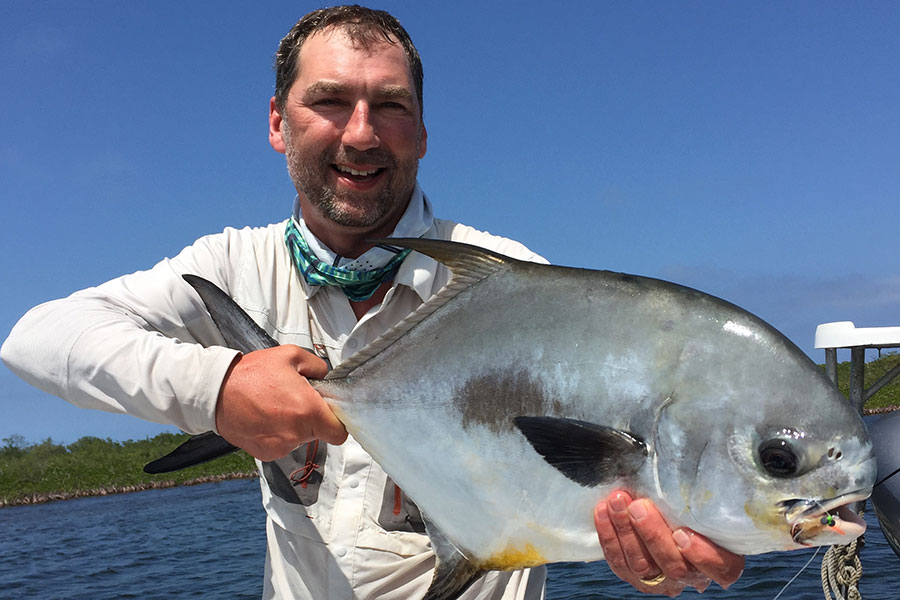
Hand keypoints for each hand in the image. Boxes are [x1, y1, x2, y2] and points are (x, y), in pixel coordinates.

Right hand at [215, 345, 347, 460]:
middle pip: (319, 432)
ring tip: (275, 405)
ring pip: (300, 439)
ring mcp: (280, 447)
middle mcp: (296, 434)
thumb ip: (318, 366)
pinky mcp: (266, 454)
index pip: (339, 432)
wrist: (215, 392)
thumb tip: (326, 378)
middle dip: (312, 417)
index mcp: (308, 411)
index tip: (328, 411)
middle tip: (294, 398)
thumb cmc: (251, 374)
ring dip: (294, 425)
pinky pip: (282, 444)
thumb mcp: (291, 355)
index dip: (336, 421)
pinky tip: (265, 417)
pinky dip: (278, 433)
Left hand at [594, 490, 743, 595]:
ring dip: (625, 531)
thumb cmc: (686, 503)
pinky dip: (609, 537)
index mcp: (718, 559)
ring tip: (616, 502)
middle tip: (637, 506)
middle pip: (675, 565)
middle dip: (652, 534)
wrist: (658, 513)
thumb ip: (697, 491)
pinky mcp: (636, 578)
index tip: (682, 533)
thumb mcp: (699, 497)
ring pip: (643, 565)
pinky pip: (620, 563)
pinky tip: (603, 512)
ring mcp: (662, 580)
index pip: (722, 568)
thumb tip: (687, 456)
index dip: (703, 555)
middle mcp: (692, 574)